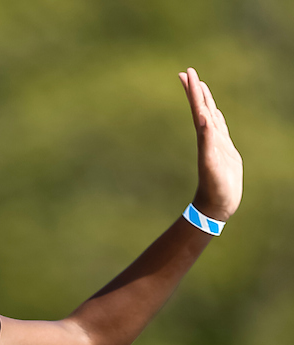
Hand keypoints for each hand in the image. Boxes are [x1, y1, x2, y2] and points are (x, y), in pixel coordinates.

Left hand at [179, 67, 242, 223]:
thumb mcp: (212, 163)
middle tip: (187, 72)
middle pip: (201, 108)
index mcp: (204, 137)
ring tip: (200, 86)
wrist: (216, 206)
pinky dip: (216, 117)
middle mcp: (208, 137)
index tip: (186, 73)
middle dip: (194, 90)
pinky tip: (214, 114)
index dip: (193, 91)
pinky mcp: (224, 150)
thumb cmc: (215, 188)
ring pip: (210, 115)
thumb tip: (203, 120)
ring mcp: (216, 143)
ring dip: (205, 100)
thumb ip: (208, 141)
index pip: (198, 108)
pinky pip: (219, 128)